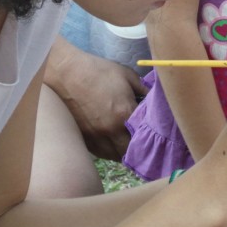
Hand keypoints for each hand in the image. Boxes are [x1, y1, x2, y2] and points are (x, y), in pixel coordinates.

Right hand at [44, 36, 147, 160]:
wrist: (66, 73)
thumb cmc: (98, 71)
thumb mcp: (127, 76)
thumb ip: (145, 90)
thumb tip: (157, 101)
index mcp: (124, 113)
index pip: (146, 133)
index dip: (154, 135)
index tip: (159, 135)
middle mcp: (111, 130)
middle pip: (131, 151)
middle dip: (140, 148)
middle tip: (145, 142)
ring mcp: (96, 137)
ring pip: (116, 156)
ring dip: (125, 153)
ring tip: (131, 146)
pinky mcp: (84, 138)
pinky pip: (101, 154)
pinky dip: (111, 152)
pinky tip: (115, 145)